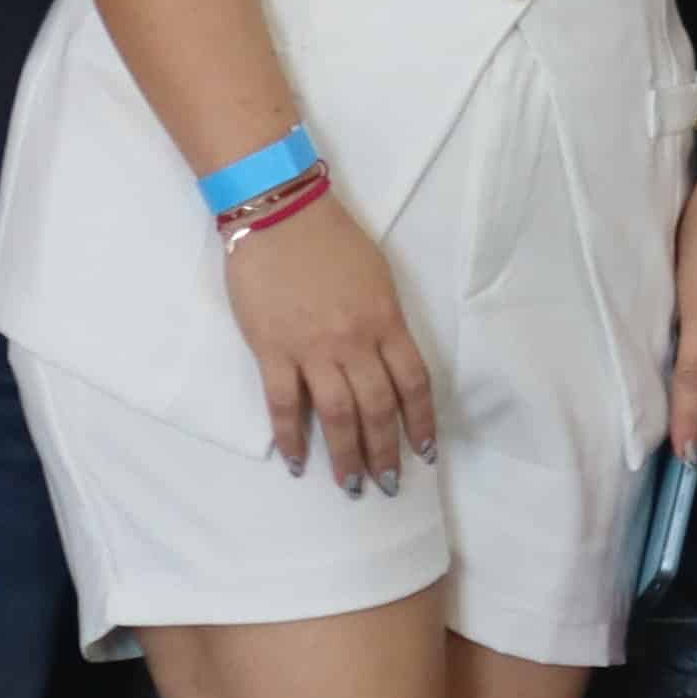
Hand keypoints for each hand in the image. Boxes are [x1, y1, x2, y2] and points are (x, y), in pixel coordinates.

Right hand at [229, 196, 439, 491]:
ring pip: (337, 414)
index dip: (421, 423)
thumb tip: (385, 358)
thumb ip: (383, 321)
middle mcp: (355, 341)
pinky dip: (291, 436)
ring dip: (346, 455)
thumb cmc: (330, 238)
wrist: (279, 212)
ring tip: (351, 485)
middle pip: (378, 408)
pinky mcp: (273, 349)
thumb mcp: (377, 277)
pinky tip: (296, 461)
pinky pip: (285, 403)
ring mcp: (313, 348)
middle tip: (386, 484)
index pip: (414, 383)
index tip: (424, 453)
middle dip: (385, 451)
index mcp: (386, 321)